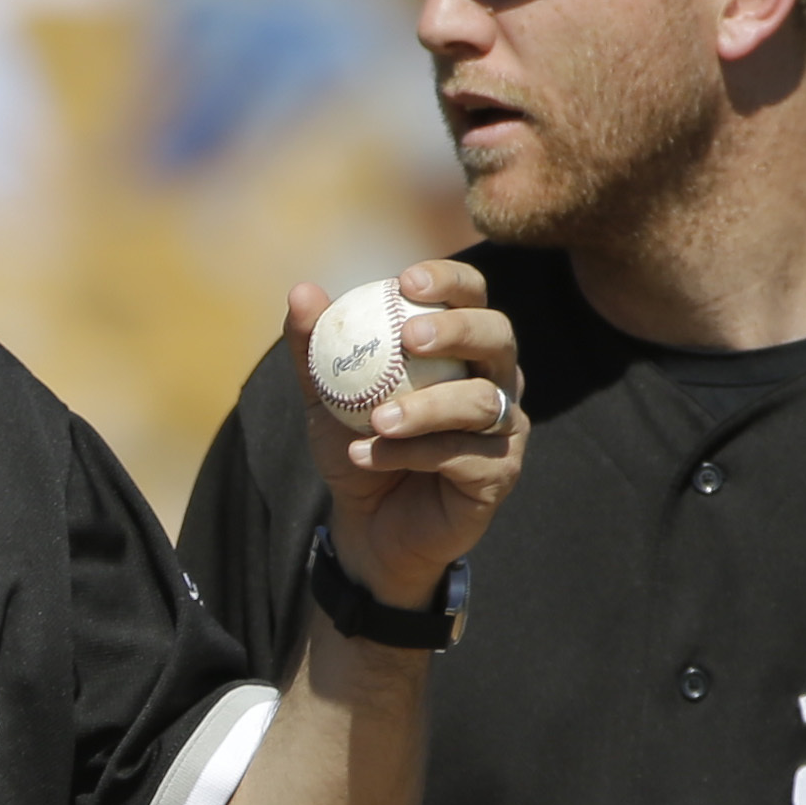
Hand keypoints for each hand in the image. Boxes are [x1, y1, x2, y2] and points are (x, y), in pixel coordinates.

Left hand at [292, 260, 525, 609]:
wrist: (368, 524)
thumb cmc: (360, 446)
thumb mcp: (325, 397)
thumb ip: (315, 347)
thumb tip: (301, 291)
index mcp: (461, 349)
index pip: (472, 298)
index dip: (450, 282)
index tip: (406, 280)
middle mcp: (495, 380)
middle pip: (498, 337)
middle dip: (458, 330)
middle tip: (410, 337)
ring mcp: (505, 428)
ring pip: (483, 401)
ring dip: (426, 406)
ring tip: (376, 419)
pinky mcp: (500, 473)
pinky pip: (463, 455)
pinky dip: (411, 453)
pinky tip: (367, 455)